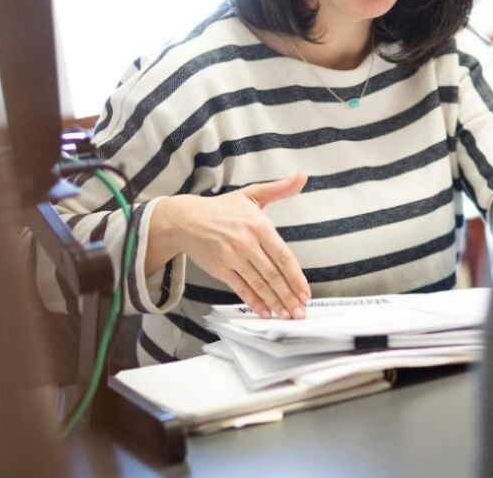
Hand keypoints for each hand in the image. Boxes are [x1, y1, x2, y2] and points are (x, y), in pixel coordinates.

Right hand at [151, 174, 310, 318]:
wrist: (186, 219)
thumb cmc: (222, 208)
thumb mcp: (252, 194)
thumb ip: (279, 189)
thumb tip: (302, 177)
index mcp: (258, 225)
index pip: (283, 256)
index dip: (295, 277)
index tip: (305, 292)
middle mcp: (247, 243)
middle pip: (273, 274)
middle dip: (289, 296)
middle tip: (300, 312)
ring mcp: (232, 258)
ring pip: (259, 284)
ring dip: (274, 302)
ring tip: (287, 315)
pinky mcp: (220, 269)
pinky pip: (241, 288)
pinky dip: (254, 302)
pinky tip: (265, 312)